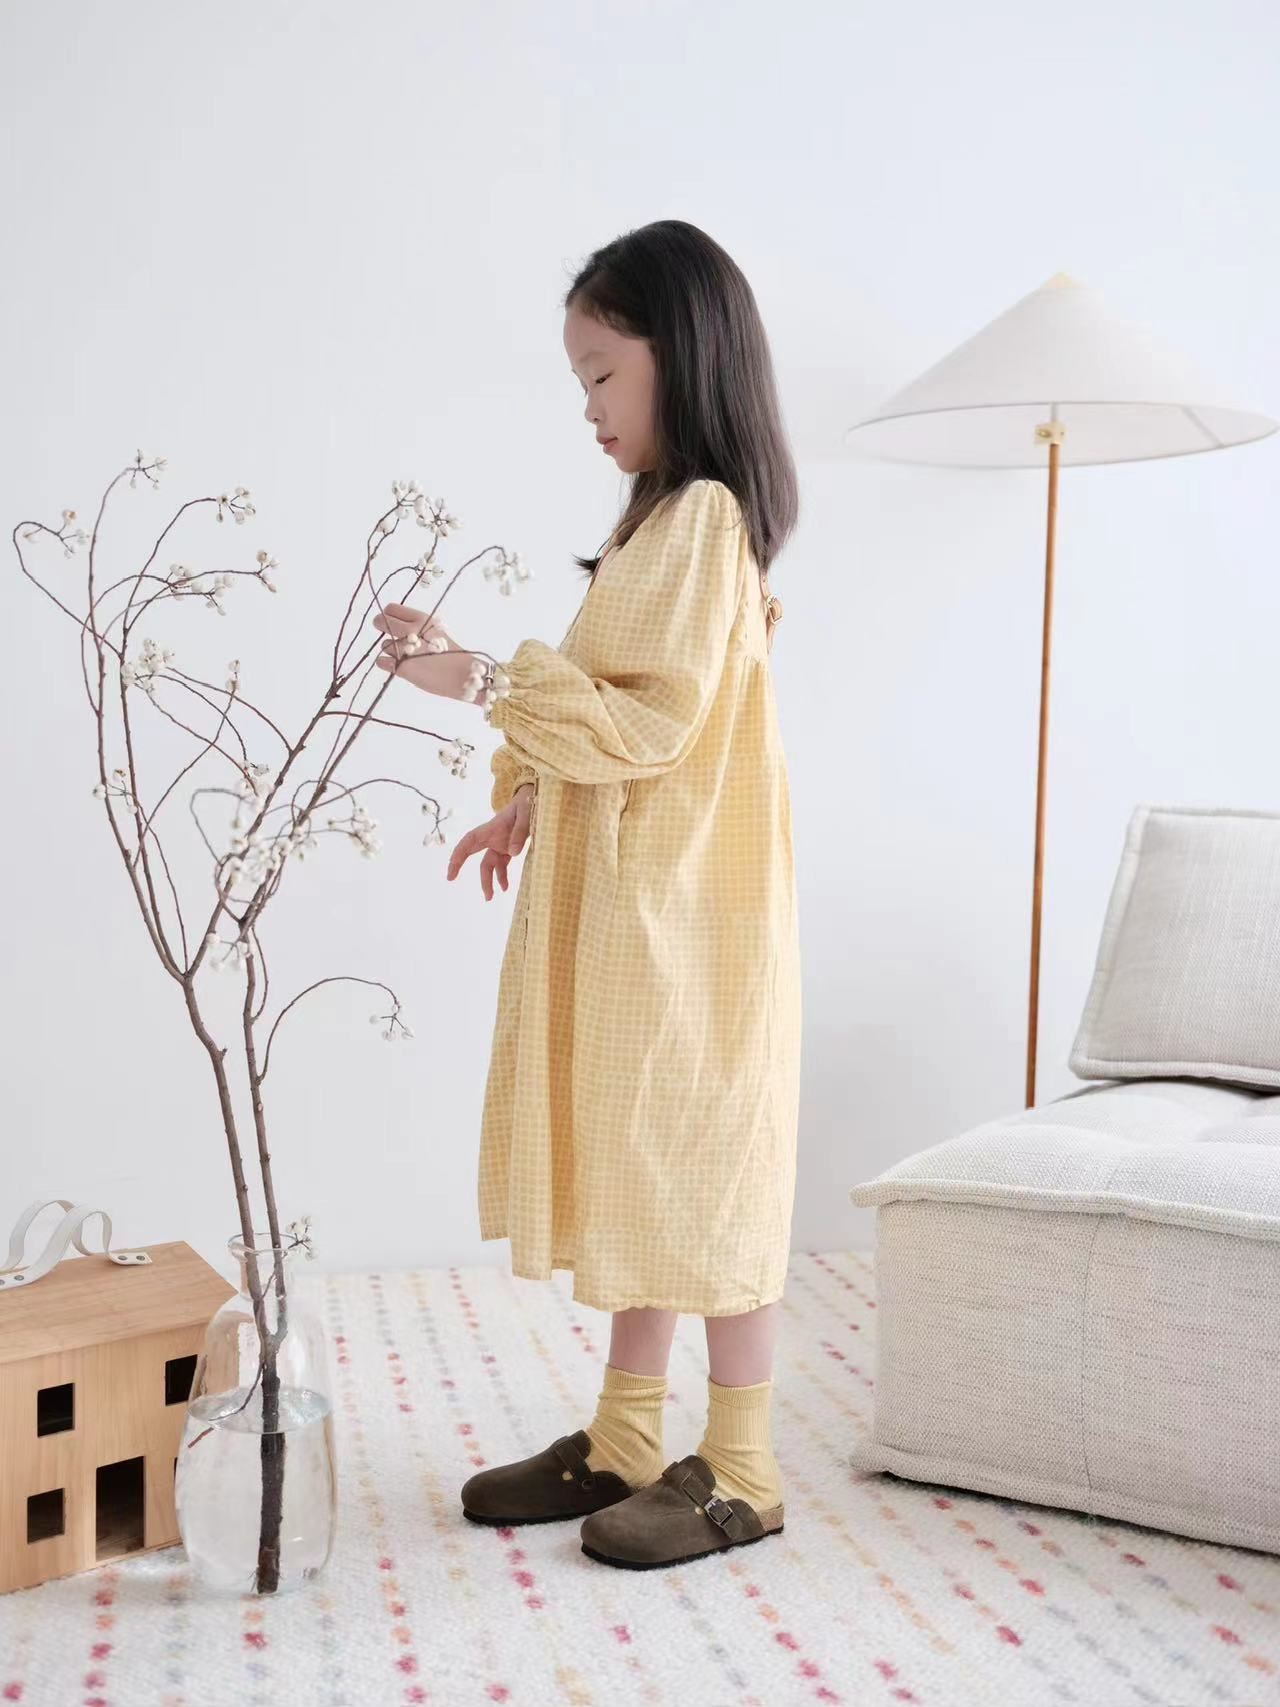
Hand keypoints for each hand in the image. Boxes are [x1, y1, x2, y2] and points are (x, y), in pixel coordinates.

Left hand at [372, 602, 487, 703]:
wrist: (464, 676)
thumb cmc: (452, 655)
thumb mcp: (437, 631)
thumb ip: (419, 627)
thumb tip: (399, 626)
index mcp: (422, 620)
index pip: (391, 608)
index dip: (388, 615)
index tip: (391, 622)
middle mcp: (411, 631)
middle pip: (380, 621)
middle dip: (380, 626)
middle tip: (389, 635)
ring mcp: (405, 650)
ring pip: (384, 645)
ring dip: (390, 650)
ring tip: (407, 658)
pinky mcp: (402, 667)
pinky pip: (381, 662)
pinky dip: (386, 664)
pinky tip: (399, 667)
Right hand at [447, 782, 534, 899]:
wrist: (535, 798)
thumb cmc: (529, 802)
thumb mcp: (527, 814)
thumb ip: (520, 832)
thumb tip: (513, 853)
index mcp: (491, 828)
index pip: (468, 841)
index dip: (457, 854)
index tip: (451, 870)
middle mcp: (492, 837)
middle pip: (472, 854)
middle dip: (459, 866)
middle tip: (450, 878)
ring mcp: (500, 844)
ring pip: (488, 865)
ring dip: (488, 881)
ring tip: (490, 898)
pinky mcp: (508, 848)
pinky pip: (502, 865)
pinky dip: (503, 877)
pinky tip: (505, 888)